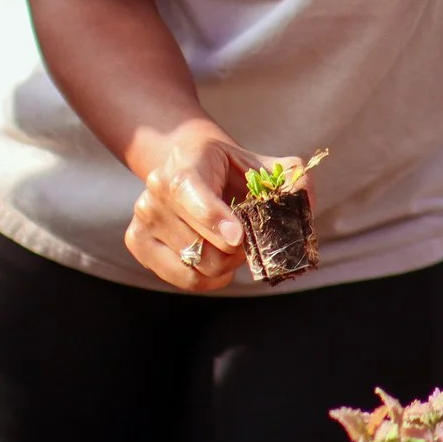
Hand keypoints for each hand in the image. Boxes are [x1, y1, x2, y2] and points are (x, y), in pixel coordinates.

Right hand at [125, 119, 280, 291]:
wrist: (191, 164)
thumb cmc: (232, 170)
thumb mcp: (264, 165)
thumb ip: (291, 178)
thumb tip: (305, 199)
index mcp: (185, 163)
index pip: (191, 193)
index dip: (214, 219)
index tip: (239, 237)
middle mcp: (155, 190)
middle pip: (200, 243)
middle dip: (235, 250)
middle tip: (249, 240)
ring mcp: (143, 217)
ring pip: (195, 264)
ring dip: (225, 265)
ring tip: (233, 247)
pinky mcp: (137, 242)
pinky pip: (182, 278)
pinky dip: (209, 278)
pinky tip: (218, 261)